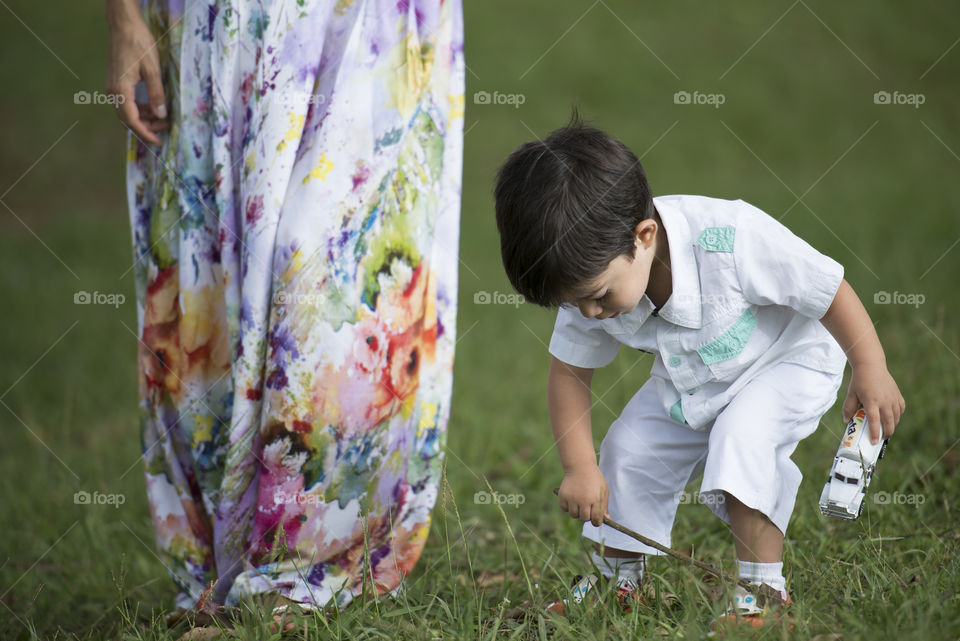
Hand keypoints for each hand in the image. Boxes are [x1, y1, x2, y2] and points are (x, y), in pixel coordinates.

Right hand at [105, 0, 168, 145]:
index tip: (158, 142)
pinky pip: (127, 102)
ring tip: (163, 117)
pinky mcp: (116, 82)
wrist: (123, 25)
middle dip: (146, 127)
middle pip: (128, 119)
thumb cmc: (138, 44)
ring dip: (144, 118)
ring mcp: (113, 87)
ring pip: (127, 111)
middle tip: (166, 127)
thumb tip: (161, 115)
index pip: (131, 120)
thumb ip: (157, 94)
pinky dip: (140, 108)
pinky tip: (153, 107)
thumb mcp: (153, 70)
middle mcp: (113, 91)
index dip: (145, 133)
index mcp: (120, 90)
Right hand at [558, 466, 608, 526]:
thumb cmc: (594, 478)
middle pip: (584, 518)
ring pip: (573, 515)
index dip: (596, 521)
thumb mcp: (604, 489)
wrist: (580, 466)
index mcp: (595, 499)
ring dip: (577, 511)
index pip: (595, 519)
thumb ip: (604, 505)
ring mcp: (572, 498)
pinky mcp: (563, 496)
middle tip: (587, 507)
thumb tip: (607, 519)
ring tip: (579, 502)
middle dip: (586, 515)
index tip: (595, 520)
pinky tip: (571, 499)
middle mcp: (583, 500)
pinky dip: (568, 506)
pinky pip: (564, 509)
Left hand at [842, 363, 904, 444]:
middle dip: (886, 433)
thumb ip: (848, 408)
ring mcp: (892, 398)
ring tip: (886, 430)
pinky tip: (893, 418)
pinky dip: (898, 415)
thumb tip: (846, 421)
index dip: (875, 433)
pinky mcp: (897, 394)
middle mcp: (884, 401)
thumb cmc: (859, 381)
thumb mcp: (851, 394)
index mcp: (871, 401)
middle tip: (881, 439)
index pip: (874, 421)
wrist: (871, 366)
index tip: (874, 442)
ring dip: (892, 426)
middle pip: (888, 422)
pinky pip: (900, 409)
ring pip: (896, 417)